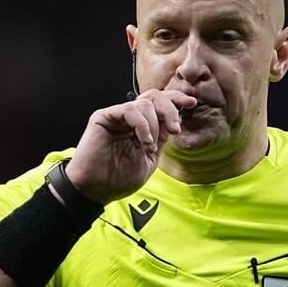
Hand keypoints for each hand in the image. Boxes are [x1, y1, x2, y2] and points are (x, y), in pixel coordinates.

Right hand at [65, 89, 198, 205]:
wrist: (96, 189)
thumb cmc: (118, 179)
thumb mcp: (149, 159)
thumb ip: (160, 139)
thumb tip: (174, 122)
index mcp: (141, 127)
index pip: (160, 104)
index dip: (176, 100)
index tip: (191, 104)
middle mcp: (130, 118)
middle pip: (154, 97)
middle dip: (170, 109)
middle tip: (175, 129)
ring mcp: (117, 116)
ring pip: (144, 104)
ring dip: (154, 125)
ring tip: (149, 146)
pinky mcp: (104, 116)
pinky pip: (130, 110)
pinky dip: (143, 125)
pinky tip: (144, 141)